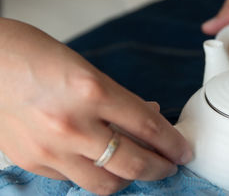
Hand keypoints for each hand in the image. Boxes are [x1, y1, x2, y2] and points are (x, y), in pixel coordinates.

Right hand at [0, 18, 191, 194]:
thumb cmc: (38, 56)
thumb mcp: (89, 71)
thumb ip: (120, 100)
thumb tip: (149, 117)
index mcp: (92, 91)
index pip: (148, 127)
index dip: (173, 143)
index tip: (183, 151)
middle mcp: (72, 124)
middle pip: (133, 163)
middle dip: (160, 168)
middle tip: (169, 165)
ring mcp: (50, 148)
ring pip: (106, 184)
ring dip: (129, 178)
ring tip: (137, 168)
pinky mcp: (33, 162)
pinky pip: (75, 181)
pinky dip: (95, 174)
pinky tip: (100, 161)